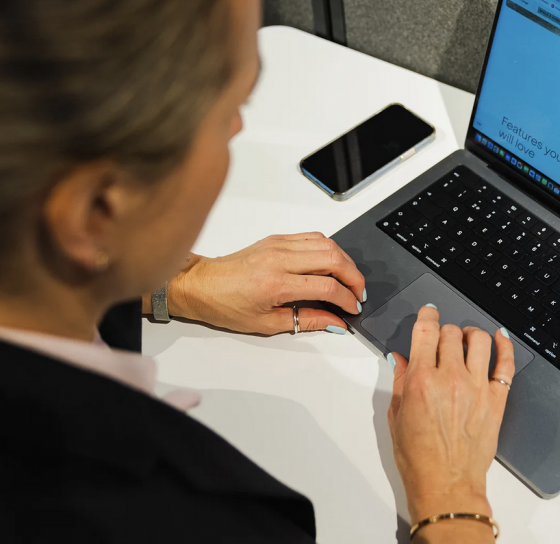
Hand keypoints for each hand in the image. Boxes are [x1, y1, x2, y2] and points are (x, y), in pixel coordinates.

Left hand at [166, 232, 365, 334]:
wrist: (201, 284)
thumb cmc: (225, 305)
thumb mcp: (266, 323)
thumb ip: (306, 320)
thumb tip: (335, 322)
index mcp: (276, 283)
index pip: (326, 286)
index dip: (346, 299)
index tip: (353, 309)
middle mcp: (280, 258)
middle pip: (333, 259)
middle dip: (354, 277)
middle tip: (358, 294)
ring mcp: (279, 244)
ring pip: (327, 243)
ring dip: (345, 261)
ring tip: (349, 280)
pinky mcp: (277, 238)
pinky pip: (313, 237)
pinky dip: (329, 249)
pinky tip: (332, 264)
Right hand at [387, 305, 514, 537]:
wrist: (446, 485)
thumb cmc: (419, 458)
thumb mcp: (397, 417)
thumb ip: (400, 382)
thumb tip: (400, 359)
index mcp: (422, 382)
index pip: (427, 331)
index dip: (428, 315)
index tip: (429, 312)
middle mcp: (451, 379)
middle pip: (451, 333)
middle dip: (445, 331)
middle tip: (442, 340)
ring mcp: (478, 388)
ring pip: (479, 340)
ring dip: (470, 334)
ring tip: (466, 340)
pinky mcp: (497, 400)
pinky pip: (506, 364)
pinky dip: (504, 345)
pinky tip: (499, 338)